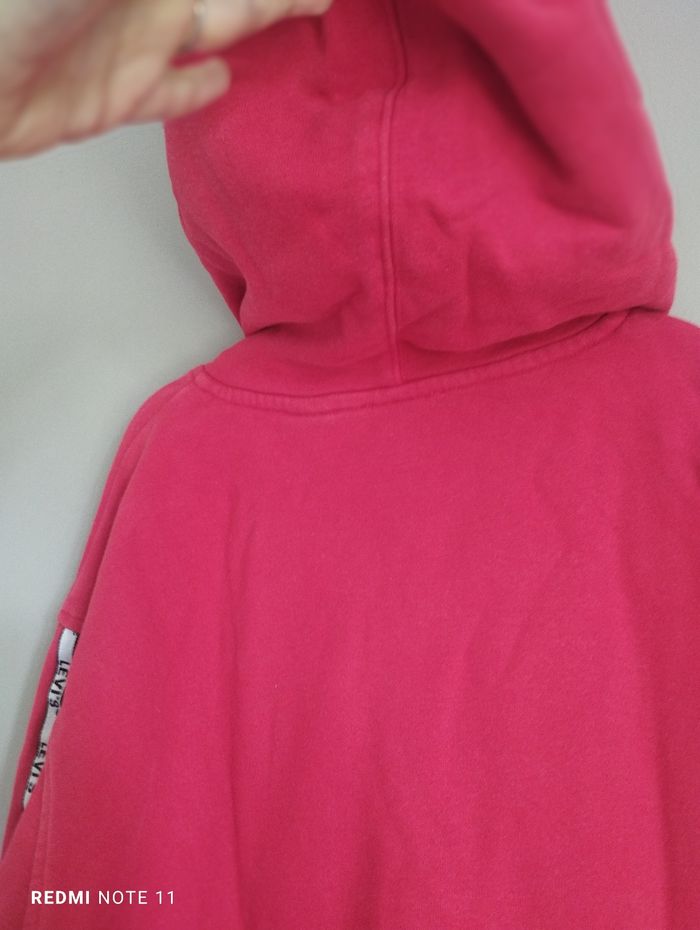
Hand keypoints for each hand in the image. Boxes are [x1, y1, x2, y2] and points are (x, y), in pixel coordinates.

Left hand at [0, 0, 330, 158]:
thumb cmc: (16, 8)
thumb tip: (198, 27)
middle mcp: (147, 0)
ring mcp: (131, 46)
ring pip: (214, 28)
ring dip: (257, 19)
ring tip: (302, 9)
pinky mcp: (113, 96)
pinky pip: (170, 90)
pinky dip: (199, 88)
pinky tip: (223, 80)